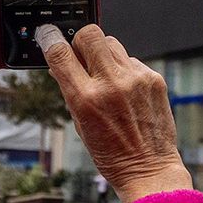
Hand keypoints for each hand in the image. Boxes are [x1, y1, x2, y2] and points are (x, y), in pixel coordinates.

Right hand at [38, 24, 192, 202]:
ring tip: (106, 77)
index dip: (50, 40)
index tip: (49, 36)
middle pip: (89, 34)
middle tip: (82, 56)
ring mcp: (135, 79)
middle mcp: (111, 84)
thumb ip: (70, 91)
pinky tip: (126, 91)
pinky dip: (124, 70)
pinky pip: (131, 60)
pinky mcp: (154, 79)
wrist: (149, 169)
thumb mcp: (80, 125)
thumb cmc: (112, 154)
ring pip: (111, 42)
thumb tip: (61, 64)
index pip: (60, 53)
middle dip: (81, 41)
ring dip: (103, 54)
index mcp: (85, 99)